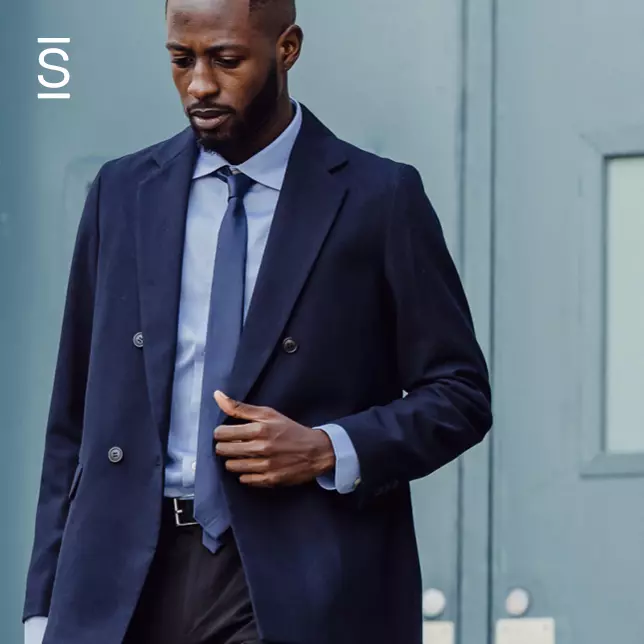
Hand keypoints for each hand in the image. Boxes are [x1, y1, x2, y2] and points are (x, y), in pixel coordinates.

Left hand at [213, 391, 335, 487]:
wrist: (316, 451)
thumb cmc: (290, 430)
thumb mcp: (268, 413)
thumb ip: (241, 407)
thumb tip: (217, 396)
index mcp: (260, 429)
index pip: (222, 433)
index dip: (220, 433)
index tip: (226, 433)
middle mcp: (261, 448)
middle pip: (224, 451)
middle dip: (224, 446)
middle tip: (233, 444)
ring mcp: (265, 465)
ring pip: (232, 466)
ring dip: (234, 460)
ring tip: (243, 455)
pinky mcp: (270, 480)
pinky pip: (244, 480)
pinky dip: (245, 473)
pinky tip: (253, 465)